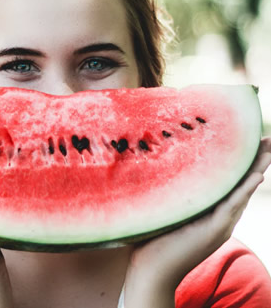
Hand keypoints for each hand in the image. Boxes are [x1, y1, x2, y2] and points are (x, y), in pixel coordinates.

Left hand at [124, 137, 270, 306]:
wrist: (152, 271)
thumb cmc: (154, 238)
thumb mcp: (170, 209)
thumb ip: (177, 192)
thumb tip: (164, 163)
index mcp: (211, 211)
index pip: (231, 183)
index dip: (242, 163)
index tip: (250, 141)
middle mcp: (220, 217)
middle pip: (242, 184)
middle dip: (256, 161)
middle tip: (268, 139)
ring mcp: (220, 224)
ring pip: (242, 192)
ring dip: (256, 169)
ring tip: (268, 149)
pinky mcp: (214, 230)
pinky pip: (232, 206)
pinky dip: (244, 190)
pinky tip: (257, 174)